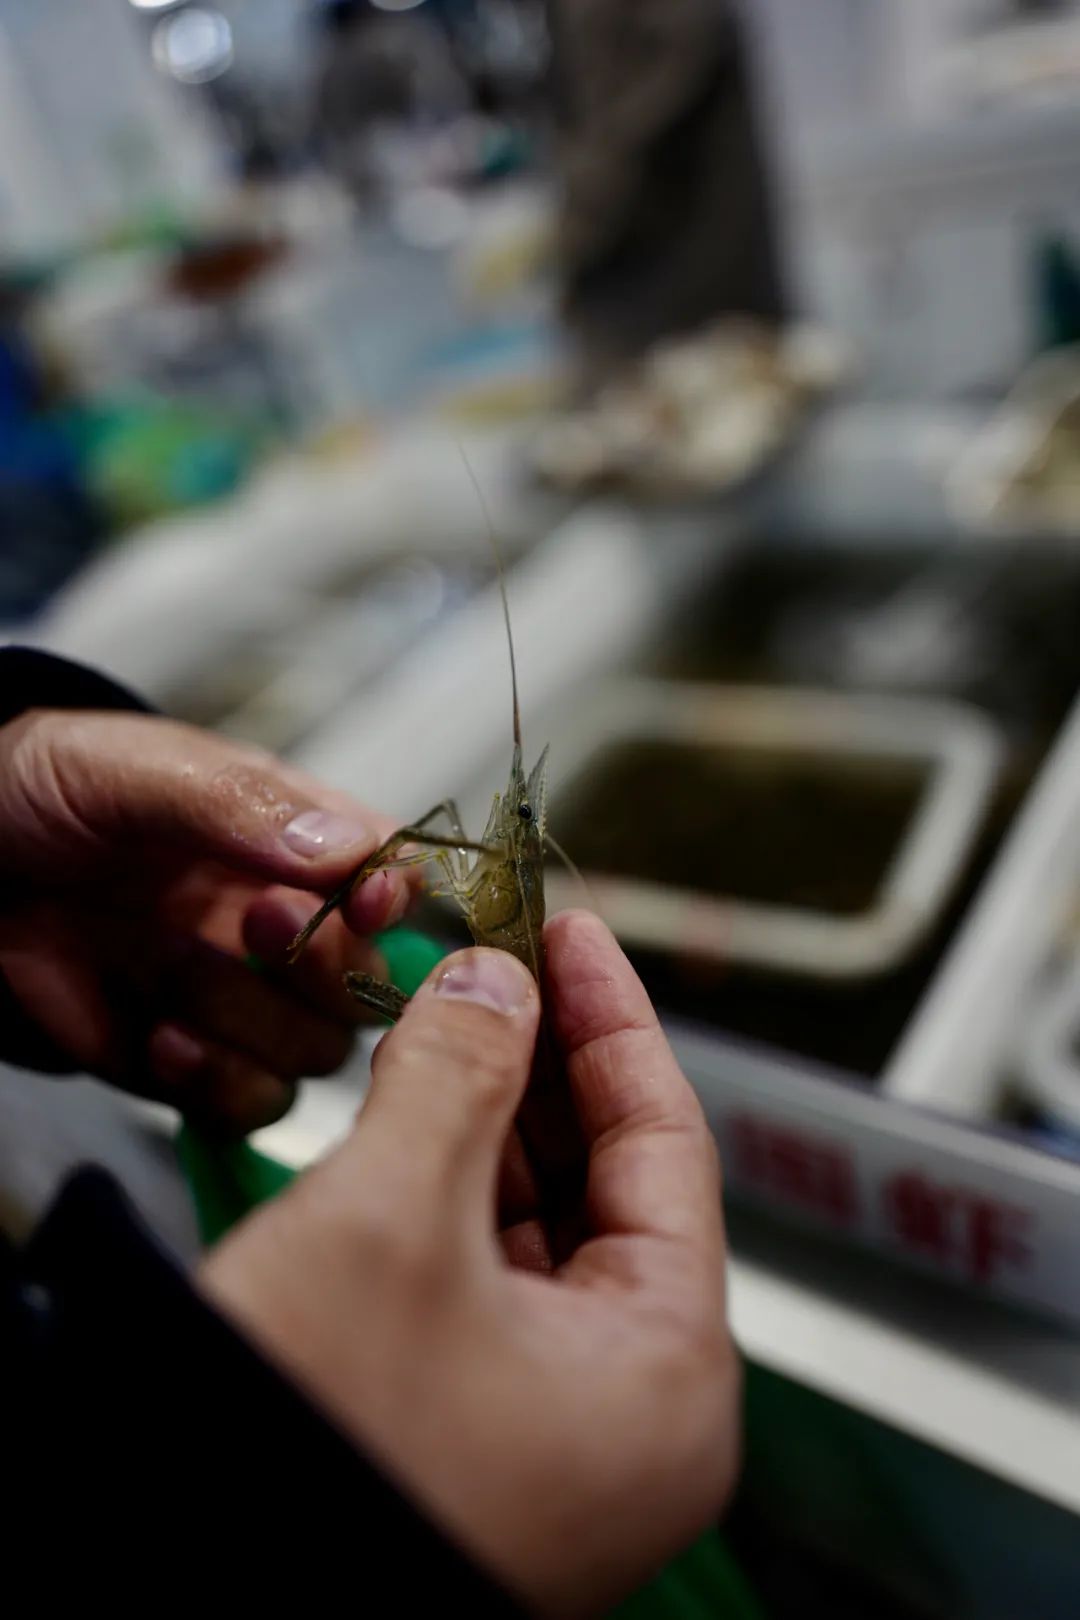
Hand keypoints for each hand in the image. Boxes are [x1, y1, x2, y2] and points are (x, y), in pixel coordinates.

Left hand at [0, 709, 419, 1134]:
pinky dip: (213, 1083)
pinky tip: (158, 1038)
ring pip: (314, 1051)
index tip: (368, 901)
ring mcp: (240, 1001)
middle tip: (252, 919)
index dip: (394, 897)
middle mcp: (285, 926)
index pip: (391, 877)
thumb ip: (240, 803)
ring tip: (169, 978)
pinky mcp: (191, 1065)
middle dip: (320, 962)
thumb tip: (350, 851)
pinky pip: (249, 1104)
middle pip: (369, 983)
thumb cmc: (43, 792)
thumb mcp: (135, 770)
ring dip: (247, 1022)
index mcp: (292, 842)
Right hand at [201, 910, 738, 1615]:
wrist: (189, 1603)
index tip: (576, 932)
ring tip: (456, 1018)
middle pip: (613, 1184)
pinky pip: (495, 1286)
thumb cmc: (317, 1460)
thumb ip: (457, 1076)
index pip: (668, 1143)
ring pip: (548, 1232)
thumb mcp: (389, 1222)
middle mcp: (634, 1417)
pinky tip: (424, 1120)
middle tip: (505, 960)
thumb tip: (491, 985)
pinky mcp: (481, 1441)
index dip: (615, 1018)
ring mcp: (560, 1440)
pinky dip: (460, 1196)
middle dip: (549, 1061)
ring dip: (498, 1122)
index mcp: (669, 1374)